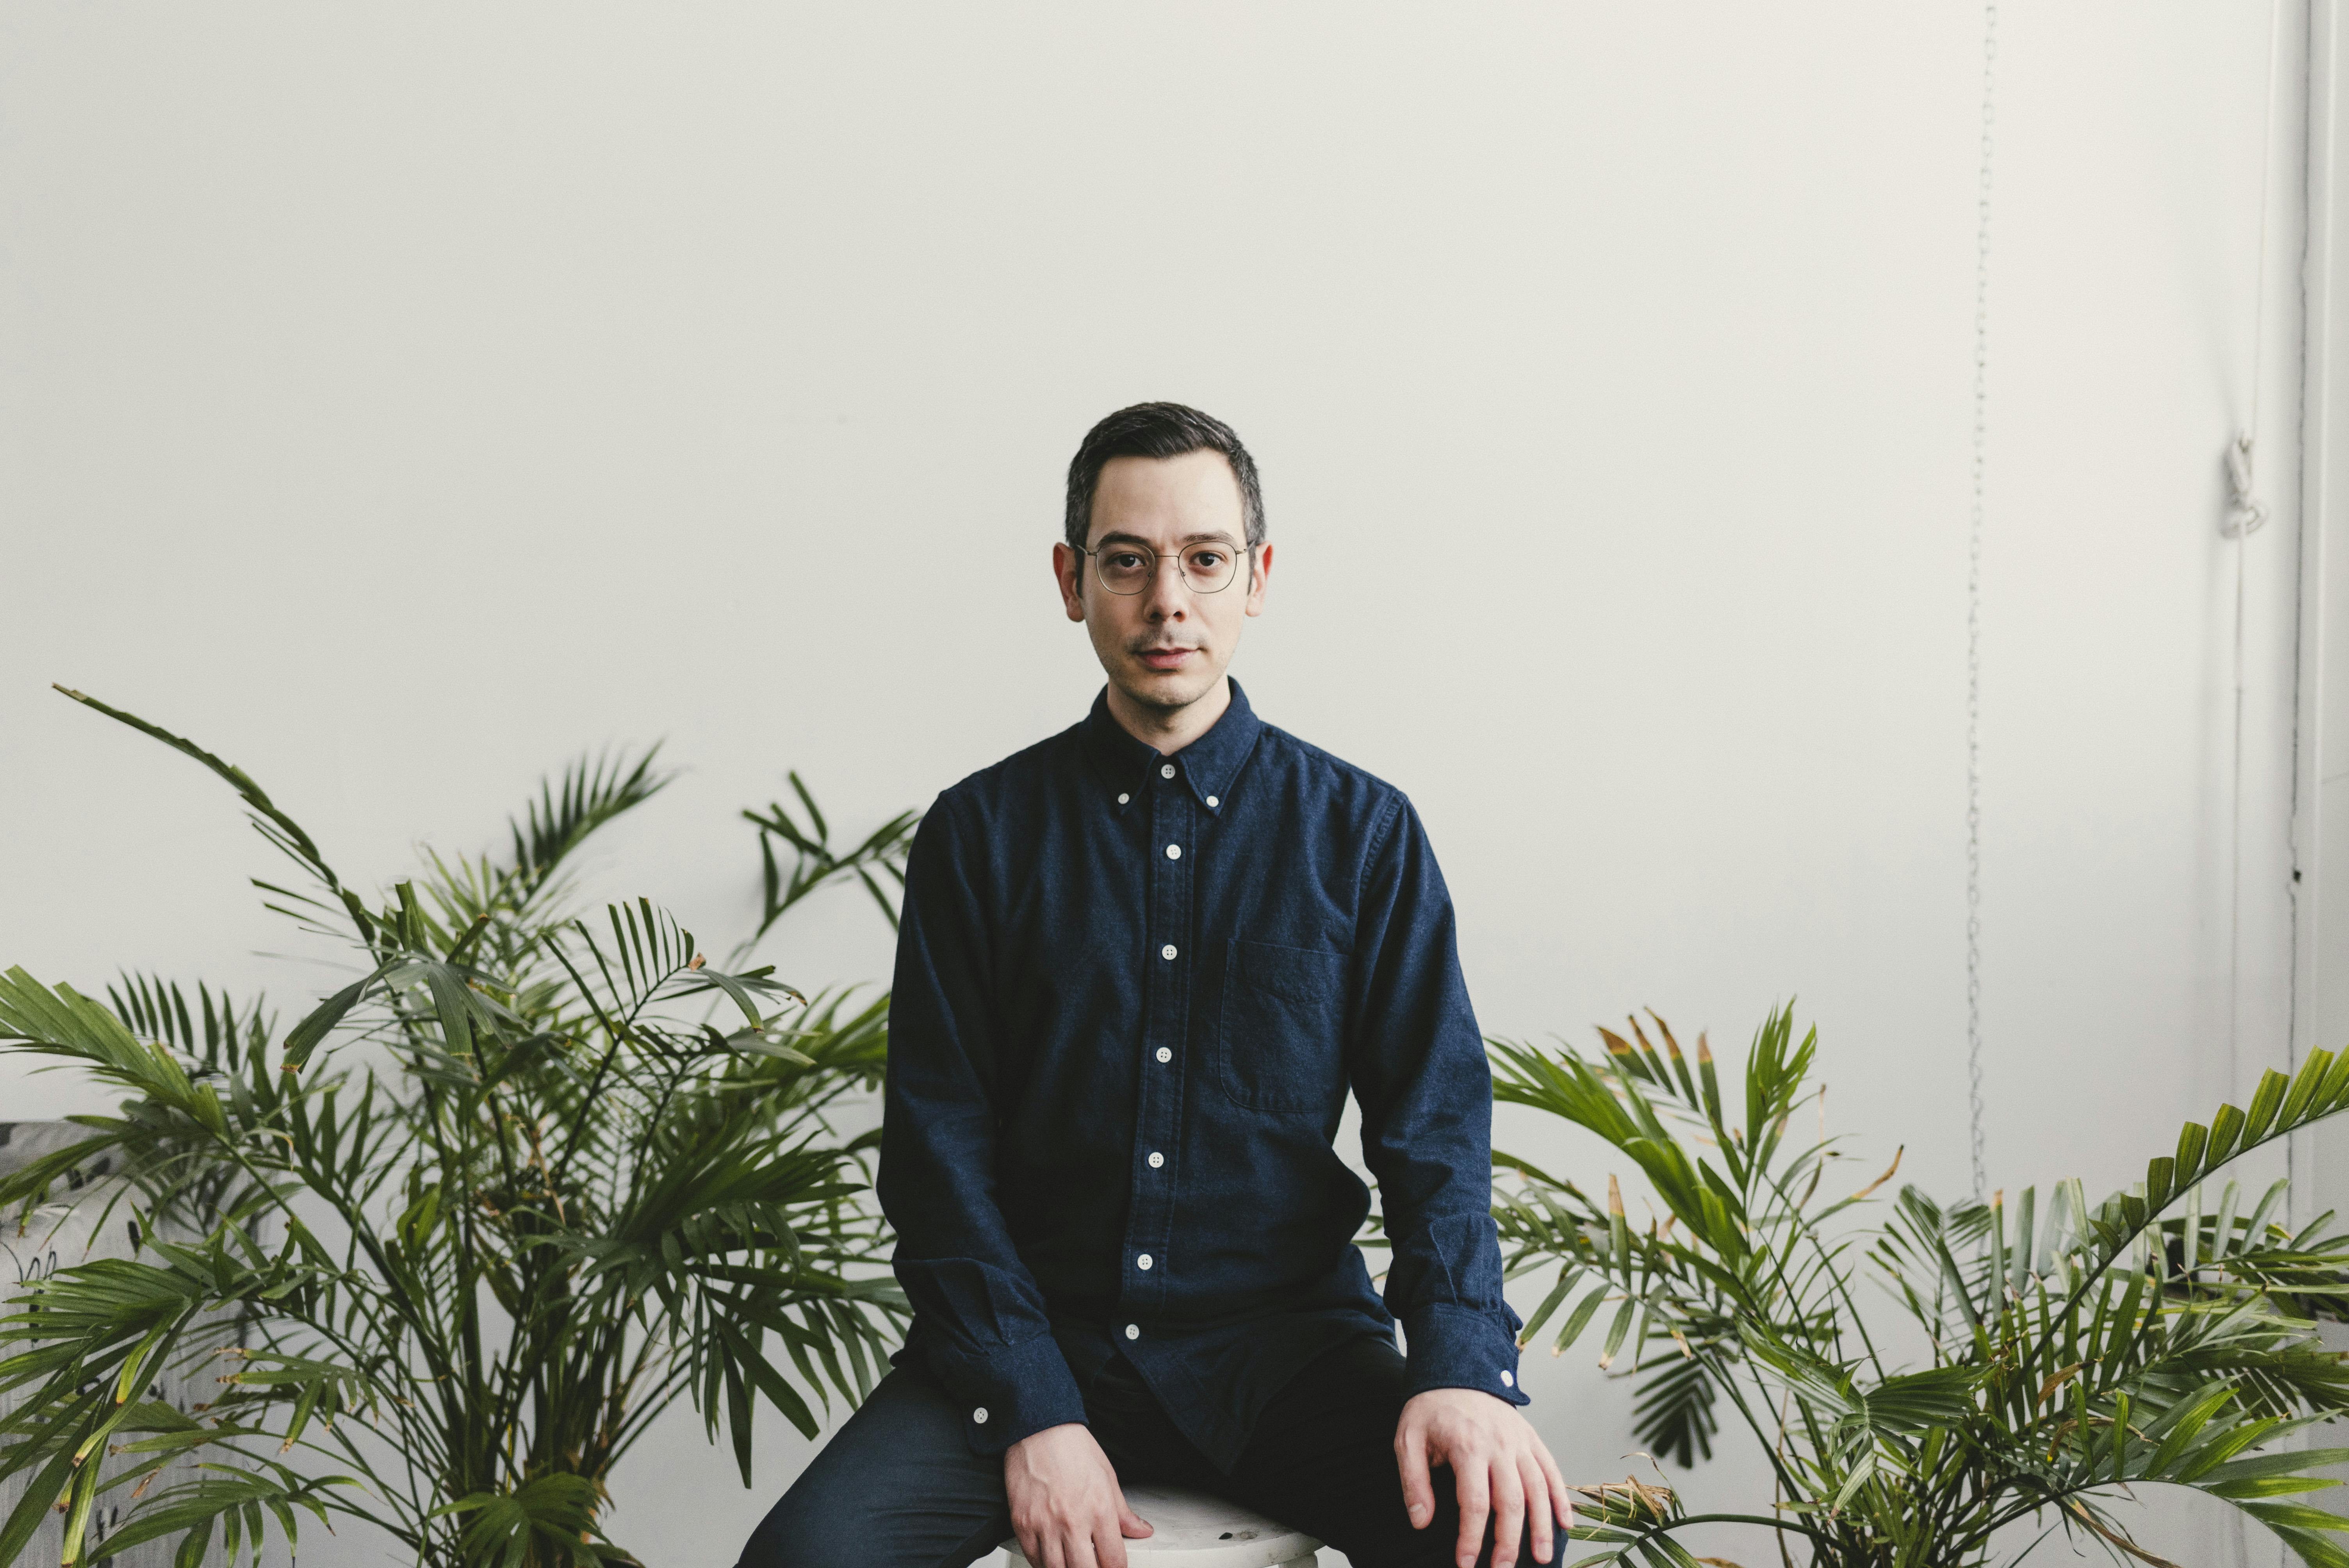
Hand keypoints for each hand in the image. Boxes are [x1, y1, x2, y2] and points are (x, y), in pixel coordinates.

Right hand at [1004, 1422, 1153, 1567]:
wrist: (1039, 1429)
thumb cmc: (1072, 1448)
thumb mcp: (1108, 1477)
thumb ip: (1124, 1512)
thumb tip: (1141, 1530)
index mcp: (1099, 1509)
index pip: (1114, 1560)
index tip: (1113, 1566)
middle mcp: (1072, 1521)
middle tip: (1093, 1564)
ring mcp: (1045, 1525)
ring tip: (1073, 1563)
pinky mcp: (1022, 1523)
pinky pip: (1033, 1558)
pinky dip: (1043, 1564)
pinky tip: (1052, 1558)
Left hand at [1395, 1388, 1573, 1567]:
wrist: (1456, 1367)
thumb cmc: (1429, 1409)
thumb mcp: (1407, 1439)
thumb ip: (1413, 1481)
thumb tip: (1420, 1522)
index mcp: (1468, 1446)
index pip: (1475, 1503)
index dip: (1472, 1538)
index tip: (1465, 1565)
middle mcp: (1500, 1445)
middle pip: (1511, 1501)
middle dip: (1509, 1542)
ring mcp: (1520, 1441)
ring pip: (1538, 1488)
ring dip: (1542, 1525)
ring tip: (1542, 1557)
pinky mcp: (1531, 1438)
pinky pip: (1551, 1469)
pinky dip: (1561, 1497)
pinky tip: (1566, 1523)